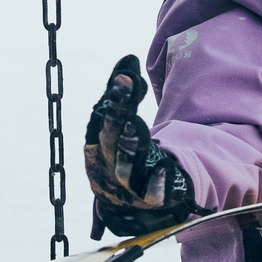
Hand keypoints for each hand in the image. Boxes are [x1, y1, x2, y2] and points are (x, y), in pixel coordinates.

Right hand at [84, 54, 195, 238]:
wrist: (128, 203)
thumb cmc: (122, 153)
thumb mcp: (122, 122)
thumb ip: (126, 92)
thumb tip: (129, 58)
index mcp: (98, 144)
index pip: (102, 119)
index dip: (113, 99)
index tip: (125, 77)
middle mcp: (108, 164)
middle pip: (110, 139)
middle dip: (116, 115)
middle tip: (124, 88)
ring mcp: (127, 184)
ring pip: (125, 165)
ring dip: (129, 143)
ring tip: (136, 121)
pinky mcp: (149, 200)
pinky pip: (151, 194)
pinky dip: (155, 183)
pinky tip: (162, 167)